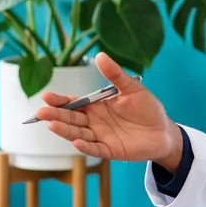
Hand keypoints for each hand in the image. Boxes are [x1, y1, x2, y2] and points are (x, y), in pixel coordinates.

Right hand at [36, 53, 179, 166]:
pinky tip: (76, 141)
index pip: (74, 103)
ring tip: (52, 125)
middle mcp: (95, 121)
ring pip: (78, 133)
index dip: (60, 100)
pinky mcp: (111, 150)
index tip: (46, 96)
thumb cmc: (147, 108)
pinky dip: (86, 146)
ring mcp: (101, 136)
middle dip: (56, 115)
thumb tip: (99, 56)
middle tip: (41, 112)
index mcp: (97, 105)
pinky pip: (95, 149)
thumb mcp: (132, 88)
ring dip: (65, 130)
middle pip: (71, 119)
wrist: (164, 131)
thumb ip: (115, 75)